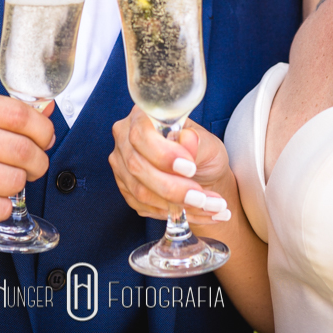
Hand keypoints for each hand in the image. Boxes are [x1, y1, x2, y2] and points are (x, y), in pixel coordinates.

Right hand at [0, 90, 55, 239]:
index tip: (45, 139)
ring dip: (18, 186)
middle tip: (34, 167)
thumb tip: (45, 113)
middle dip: (38, 162)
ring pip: (14, 180)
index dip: (41, 129)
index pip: (17, 112)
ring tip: (5, 184)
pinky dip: (1, 207)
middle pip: (21, 148)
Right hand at [109, 106, 235, 227]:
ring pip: (140, 191)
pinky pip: (144, 207)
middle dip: (173, 187)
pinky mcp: (127, 190)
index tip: (189, 168)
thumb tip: (187, 141)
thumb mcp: (208, 143)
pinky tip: (199, 213)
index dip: (163, 154)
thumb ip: (197, 142)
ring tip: (210, 207)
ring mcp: (122, 166)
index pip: (141, 135)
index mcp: (142, 117)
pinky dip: (174, 214)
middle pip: (137, 167)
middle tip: (203, 197)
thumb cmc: (202, 151)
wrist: (202, 174)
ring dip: (178, 204)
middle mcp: (125, 140)